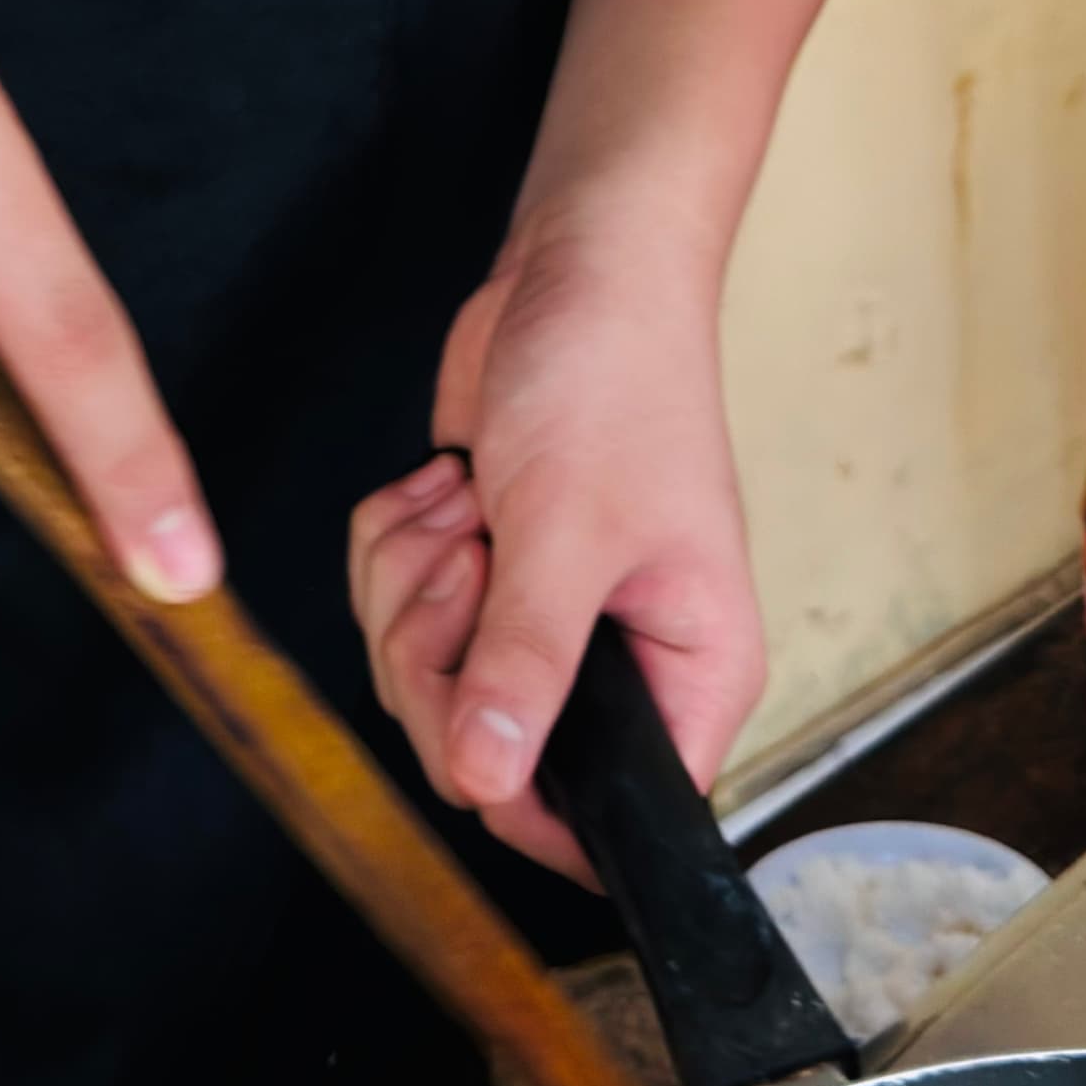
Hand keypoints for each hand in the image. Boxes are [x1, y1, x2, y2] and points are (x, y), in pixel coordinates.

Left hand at [347, 195, 764, 876]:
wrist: (580, 268)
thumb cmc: (619, 381)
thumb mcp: (568, 532)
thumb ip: (526, 668)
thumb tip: (488, 782)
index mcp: (691, 676)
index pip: (615, 817)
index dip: (525, 798)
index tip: (474, 720)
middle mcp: (620, 662)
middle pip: (487, 751)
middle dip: (439, 654)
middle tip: (470, 562)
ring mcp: (542, 618)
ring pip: (424, 680)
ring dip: (411, 585)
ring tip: (468, 506)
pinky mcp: (482, 572)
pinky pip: (394, 611)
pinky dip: (396, 545)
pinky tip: (445, 488)